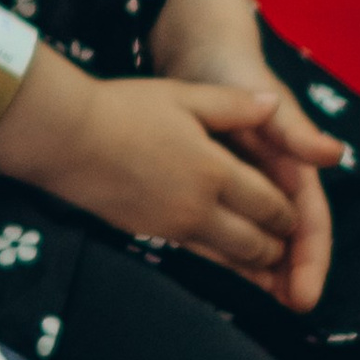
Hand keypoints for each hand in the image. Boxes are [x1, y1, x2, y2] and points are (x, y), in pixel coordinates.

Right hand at [11, 70, 334, 309]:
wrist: (64, 137)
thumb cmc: (124, 108)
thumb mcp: (183, 95)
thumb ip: (233, 104)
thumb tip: (272, 105)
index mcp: (216, 170)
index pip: (270, 204)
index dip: (289, 215)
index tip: (295, 217)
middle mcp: (200, 206)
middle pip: (254, 241)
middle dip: (276, 247)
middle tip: (286, 248)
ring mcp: (172, 224)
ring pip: (227, 257)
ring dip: (251, 263)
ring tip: (264, 264)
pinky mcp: (147, 231)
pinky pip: (196, 254)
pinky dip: (218, 261)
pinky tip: (219, 256)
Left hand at [155, 31, 340, 309]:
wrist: (192, 49)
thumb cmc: (231, 69)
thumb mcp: (261, 97)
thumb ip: (293, 130)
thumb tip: (335, 153)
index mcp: (292, 162)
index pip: (309, 221)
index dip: (309, 259)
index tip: (303, 295)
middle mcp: (274, 176)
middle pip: (290, 235)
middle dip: (292, 272)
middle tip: (288, 308)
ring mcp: (247, 179)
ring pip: (262, 233)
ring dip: (266, 267)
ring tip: (266, 302)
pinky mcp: (218, 178)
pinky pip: (230, 220)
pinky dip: (232, 245)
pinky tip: (228, 272)